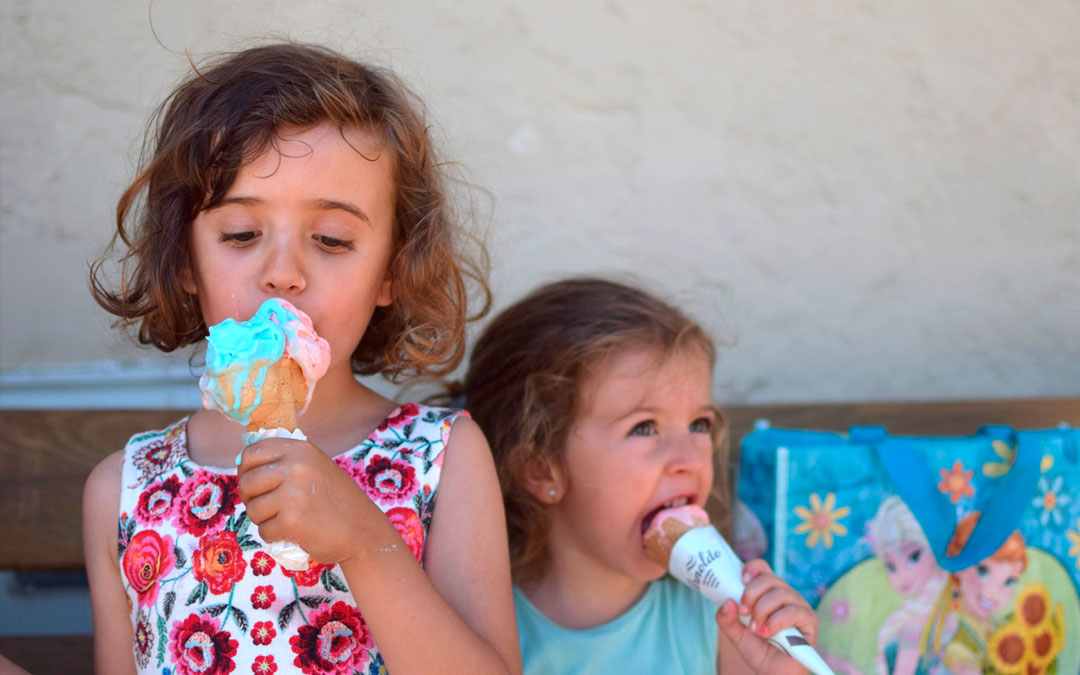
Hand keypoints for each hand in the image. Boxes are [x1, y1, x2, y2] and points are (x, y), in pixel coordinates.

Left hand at [236, 437, 379, 565]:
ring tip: (286, 520)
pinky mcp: (292, 521)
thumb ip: (285, 462)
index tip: (257, 484)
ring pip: (253, 509)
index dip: (247, 471)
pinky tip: (294, 533)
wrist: (363, 531)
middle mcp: (296, 467)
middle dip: (252, 498)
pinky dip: (275, 536)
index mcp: (300, 449)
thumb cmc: (336, 501)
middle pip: (247, 481)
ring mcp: (293, 494)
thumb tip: (243, 462)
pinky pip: (264, 531)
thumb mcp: (314, 467)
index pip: (251, 453)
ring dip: (264, 520)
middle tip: (269, 507)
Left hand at [715, 559, 817, 674]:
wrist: (774, 673)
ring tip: (755, 630)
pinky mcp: (809, 619)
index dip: (752, 568)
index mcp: (767, 592)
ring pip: (780, 593)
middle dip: (751, 593)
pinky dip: (775, 621)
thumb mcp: (736, 634)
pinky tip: (766, 633)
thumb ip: (726, 619)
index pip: (762, 568)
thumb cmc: (759, 651)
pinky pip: (793, 611)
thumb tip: (726, 602)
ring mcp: (798, 605)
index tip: (741, 580)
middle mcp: (784, 594)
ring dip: (762, 610)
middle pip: (769, 578)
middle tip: (743, 612)